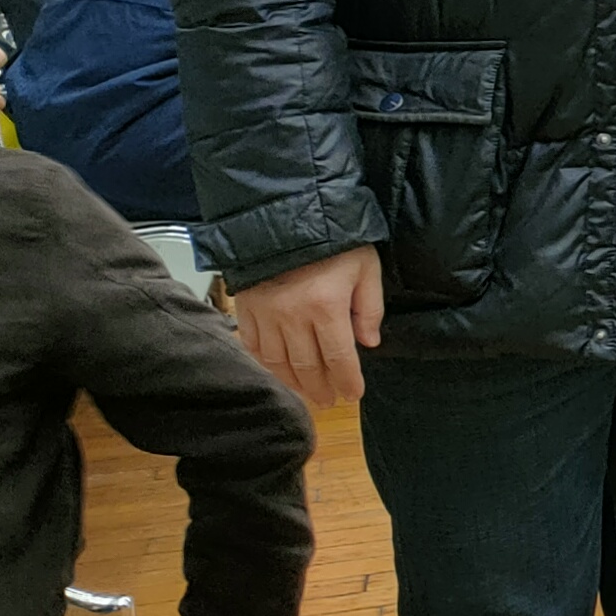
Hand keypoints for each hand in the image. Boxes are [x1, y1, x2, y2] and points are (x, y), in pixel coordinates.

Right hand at [232, 247, 380, 405]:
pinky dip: (265, 362)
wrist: (285, 214)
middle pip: (307, 366)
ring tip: (306, 391)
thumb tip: (369, 343)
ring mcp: (265, 314)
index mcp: (326, 307)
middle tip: (329, 400)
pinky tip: (277, 369)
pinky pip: (253, 345)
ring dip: (293, 381)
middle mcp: (292, 317)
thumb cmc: (334, 240)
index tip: (353, 395)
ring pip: (278, 361)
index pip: (339, 358)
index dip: (347, 381)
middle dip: (320, 388)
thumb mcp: (366, 267)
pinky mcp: (245, 308)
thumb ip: (370, 307)